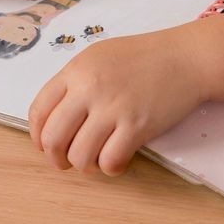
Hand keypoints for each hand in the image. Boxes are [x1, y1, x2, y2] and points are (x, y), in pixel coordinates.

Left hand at [28, 26, 209, 176]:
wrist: (186, 57)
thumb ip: (75, 82)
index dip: (37, 135)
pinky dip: (110, 167)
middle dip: (56, 158)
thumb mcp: (100, 56)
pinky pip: (109, 162)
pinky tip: (118, 158)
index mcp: (77, 70)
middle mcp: (90, 89)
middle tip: (66, 162)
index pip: (39, 110)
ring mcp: (113, 108)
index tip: (45, 144)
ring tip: (95, 158)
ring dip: (84, 165)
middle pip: (53, 138)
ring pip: (79, 156)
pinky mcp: (137, 126)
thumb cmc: (145, 57)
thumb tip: (55, 116)